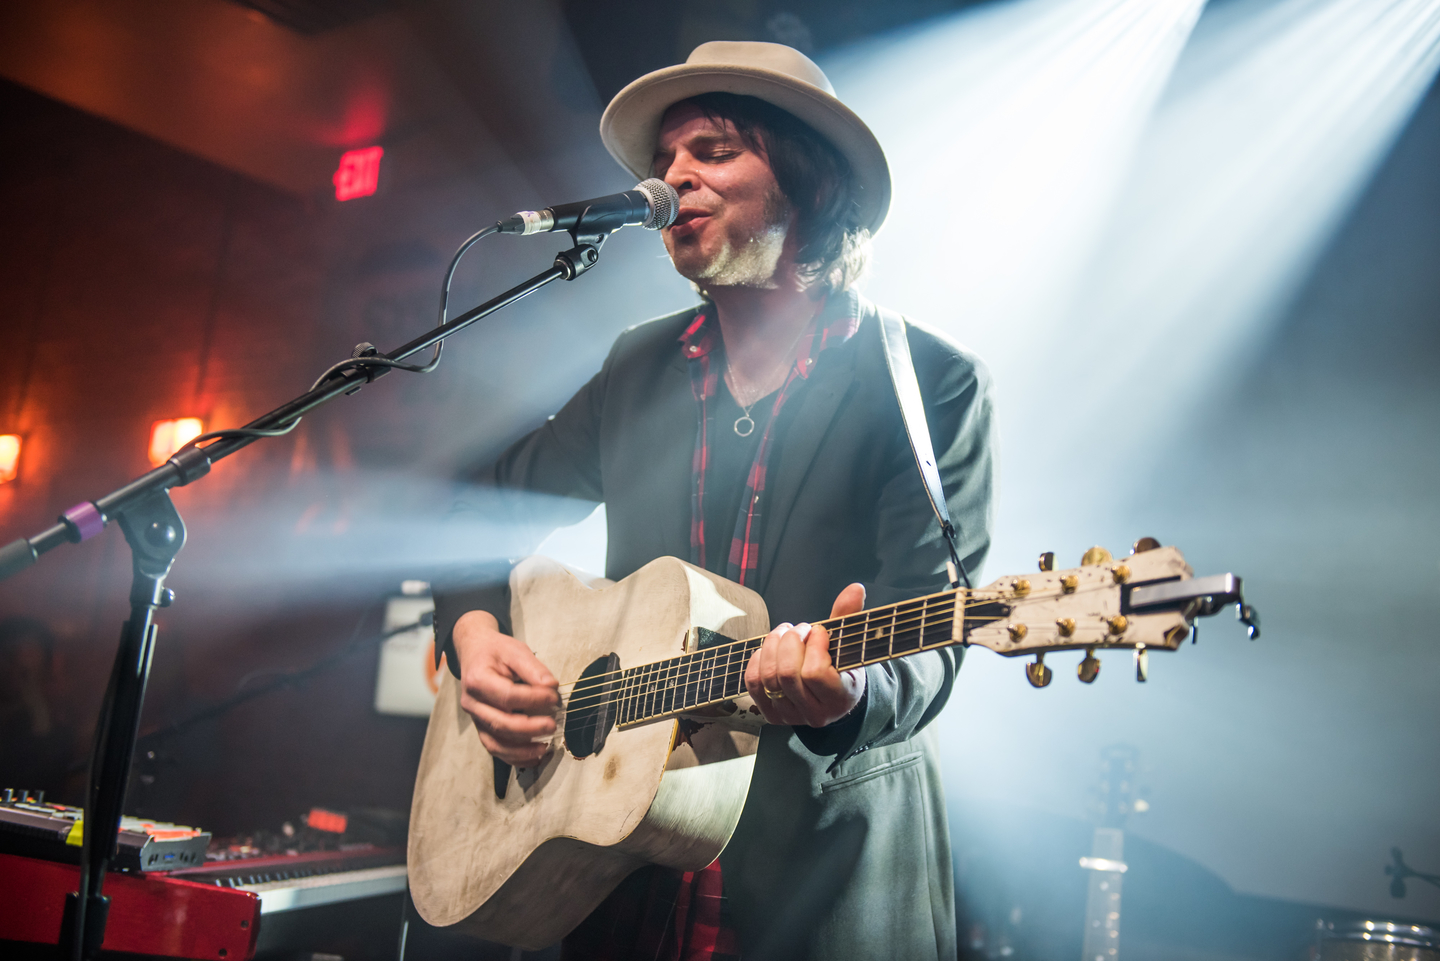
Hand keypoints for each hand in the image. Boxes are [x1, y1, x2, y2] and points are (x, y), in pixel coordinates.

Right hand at [452, 610, 559, 765]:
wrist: (475, 653)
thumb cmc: (496, 652)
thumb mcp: (515, 651)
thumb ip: (533, 668)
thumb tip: (551, 686)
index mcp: (478, 680)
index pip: (507, 696)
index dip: (533, 699)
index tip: (554, 697)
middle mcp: (472, 703)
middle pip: (500, 724)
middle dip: (529, 729)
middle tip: (552, 725)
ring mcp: (475, 719)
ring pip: (495, 743)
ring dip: (521, 751)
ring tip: (544, 748)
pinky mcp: (482, 728)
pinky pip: (495, 749)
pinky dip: (514, 757)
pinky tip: (534, 757)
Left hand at [745, 583, 866, 727]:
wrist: (833, 696)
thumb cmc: (843, 666)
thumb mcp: (850, 644)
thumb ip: (849, 617)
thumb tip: (856, 588)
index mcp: (840, 699)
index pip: (815, 673)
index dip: (814, 645)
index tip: (820, 631)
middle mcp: (815, 715)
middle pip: (787, 674)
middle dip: (790, 641)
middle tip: (800, 629)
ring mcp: (790, 716)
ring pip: (768, 676)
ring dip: (772, 645)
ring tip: (786, 633)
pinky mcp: (771, 714)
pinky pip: (752, 682)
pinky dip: (757, 659)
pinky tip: (771, 649)